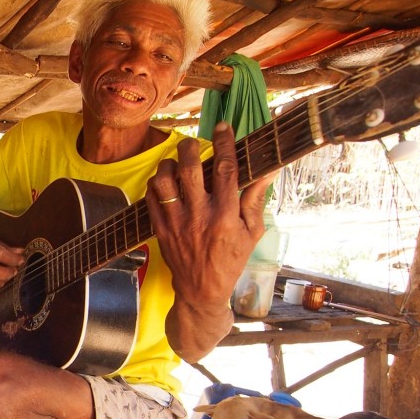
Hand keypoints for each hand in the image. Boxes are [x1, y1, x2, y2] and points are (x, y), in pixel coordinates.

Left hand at [145, 123, 274, 311]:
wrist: (201, 291)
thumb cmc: (231, 260)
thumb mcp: (252, 232)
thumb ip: (256, 199)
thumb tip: (268, 169)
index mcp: (226, 216)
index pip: (225, 170)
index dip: (224, 143)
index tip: (223, 127)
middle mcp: (199, 217)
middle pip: (189, 170)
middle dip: (190, 148)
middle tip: (193, 143)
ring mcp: (176, 223)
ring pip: (163, 181)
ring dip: (168, 164)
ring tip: (176, 163)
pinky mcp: (159, 230)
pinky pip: (151, 197)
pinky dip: (156, 183)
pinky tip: (166, 181)